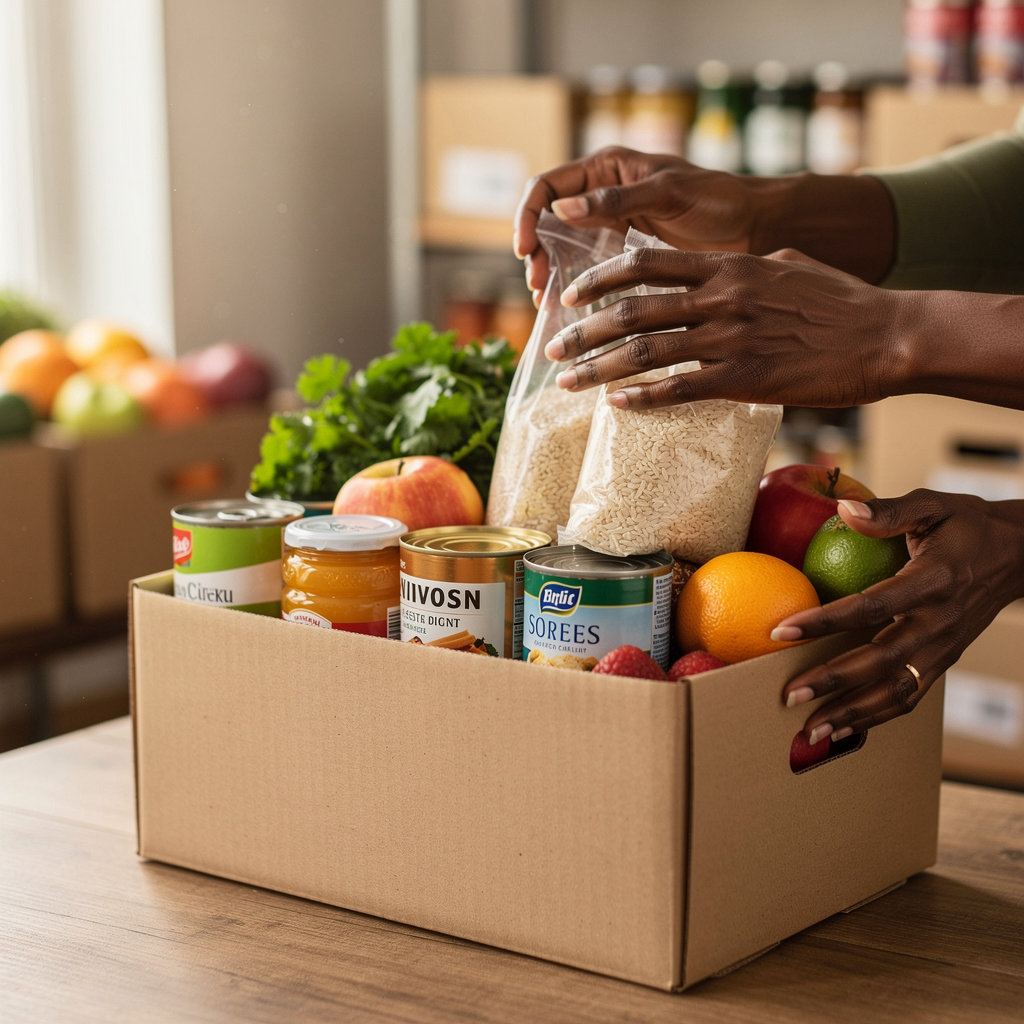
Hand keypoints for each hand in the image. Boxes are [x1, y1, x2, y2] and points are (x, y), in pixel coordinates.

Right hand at [514, 146, 757, 299]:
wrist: (753, 226)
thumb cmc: (717, 199)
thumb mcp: (667, 194)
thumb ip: (616, 201)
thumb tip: (562, 208)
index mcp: (606, 169)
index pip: (547, 187)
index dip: (528, 216)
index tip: (525, 250)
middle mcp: (602, 196)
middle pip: (547, 221)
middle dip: (536, 251)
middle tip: (538, 284)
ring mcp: (610, 226)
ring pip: (561, 247)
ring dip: (549, 272)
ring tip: (546, 303)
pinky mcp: (623, 254)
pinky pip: (586, 268)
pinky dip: (573, 286)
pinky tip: (568, 309)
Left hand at [544, 245, 911, 409]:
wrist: (886, 335)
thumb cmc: (843, 302)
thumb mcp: (791, 264)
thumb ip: (750, 265)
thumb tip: (729, 267)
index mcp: (727, 266)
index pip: (645, 264)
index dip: (598, 279)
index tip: (569, 295)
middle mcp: (720, 297)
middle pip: (631, 311)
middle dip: (582, 331)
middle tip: (551, 348)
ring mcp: (730, 338)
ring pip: (645, 351)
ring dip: (598, 369)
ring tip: (567, 383)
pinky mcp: (744, 378)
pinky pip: (679, 390)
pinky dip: (642, 399)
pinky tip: (617, 407)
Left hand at [774, 491, 1023, 742]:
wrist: (1021, 556)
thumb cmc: (967, 526)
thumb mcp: (934, 505)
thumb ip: (889, 510)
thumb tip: (843, 509)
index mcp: (933, 581)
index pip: (871, 606)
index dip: (825, 621)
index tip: (782, 631)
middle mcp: (939, 622)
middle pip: (880, 660)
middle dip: (832, 681)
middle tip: (788, 694)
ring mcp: (943, 648)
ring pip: (895, 691)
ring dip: (852, 713)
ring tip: (809, 729)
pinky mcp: (943, 662)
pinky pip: (908, 697)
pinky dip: (875, 718)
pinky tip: (842, 728)